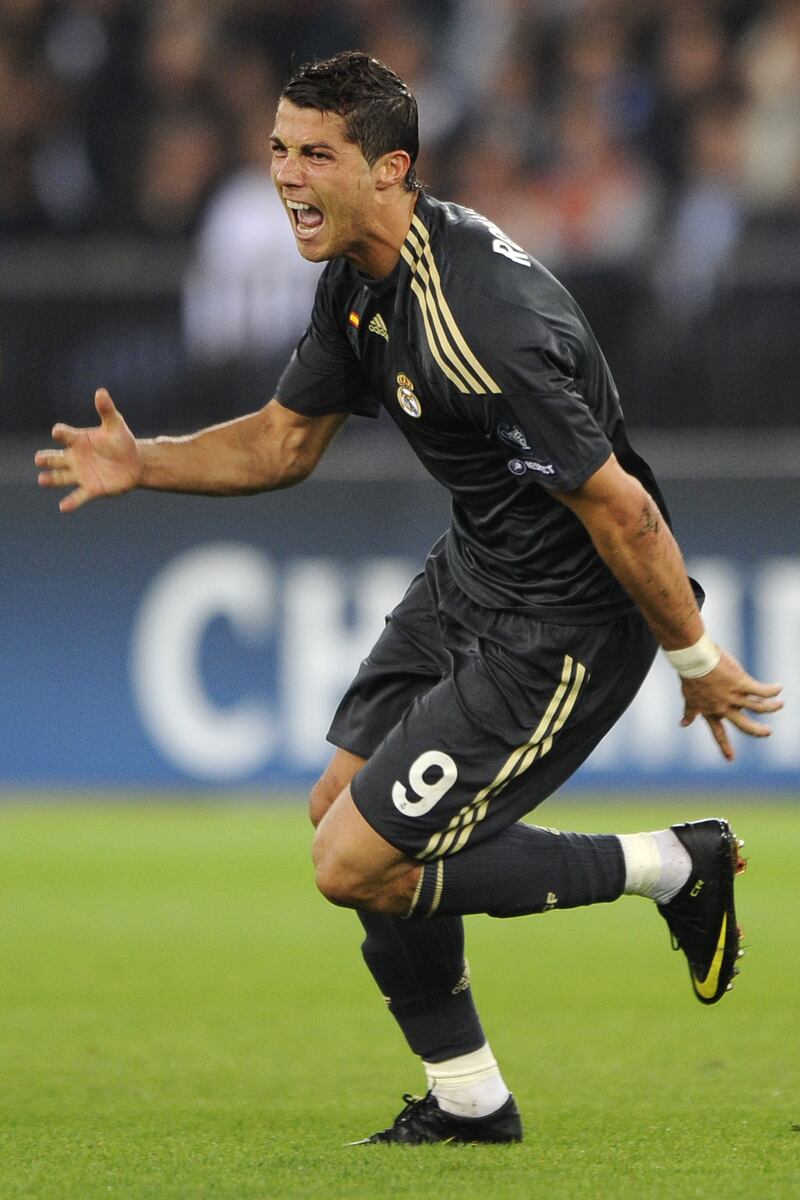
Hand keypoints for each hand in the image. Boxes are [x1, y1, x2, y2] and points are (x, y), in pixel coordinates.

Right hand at [35, 388, 140, 512]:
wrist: (135, 462)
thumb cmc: (121, 442)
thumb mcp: (116, 425)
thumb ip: (107, 410)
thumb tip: (101, 392)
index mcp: (79, 440)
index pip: (65, 435)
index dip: (61, 433)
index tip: (58, 432)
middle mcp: (75, 458)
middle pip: (55, 458)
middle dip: (46, 459)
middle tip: (39, 459)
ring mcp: (81, 474)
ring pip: (61, 477)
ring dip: (51, 479)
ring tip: (42, 480)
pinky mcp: (91, 488)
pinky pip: (78, 496)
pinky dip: (71, 502)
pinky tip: (63, 507)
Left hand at [680, 649, 782, 761]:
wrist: (692, 659)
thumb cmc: (689, 675)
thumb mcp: (688, 697)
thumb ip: (690, 711)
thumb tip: (683, 724)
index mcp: (710, 712)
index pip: (718, 733)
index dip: (724, 747)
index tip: (730, 759)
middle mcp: (723, 708)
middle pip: (745, 726)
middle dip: (758, 731)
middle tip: (768, 732)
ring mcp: (733, 697)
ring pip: (759, 708)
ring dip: (771, 707)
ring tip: (780, 704)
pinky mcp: (742, 684)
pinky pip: (762, 691)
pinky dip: (772, 690)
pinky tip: (778, 687)